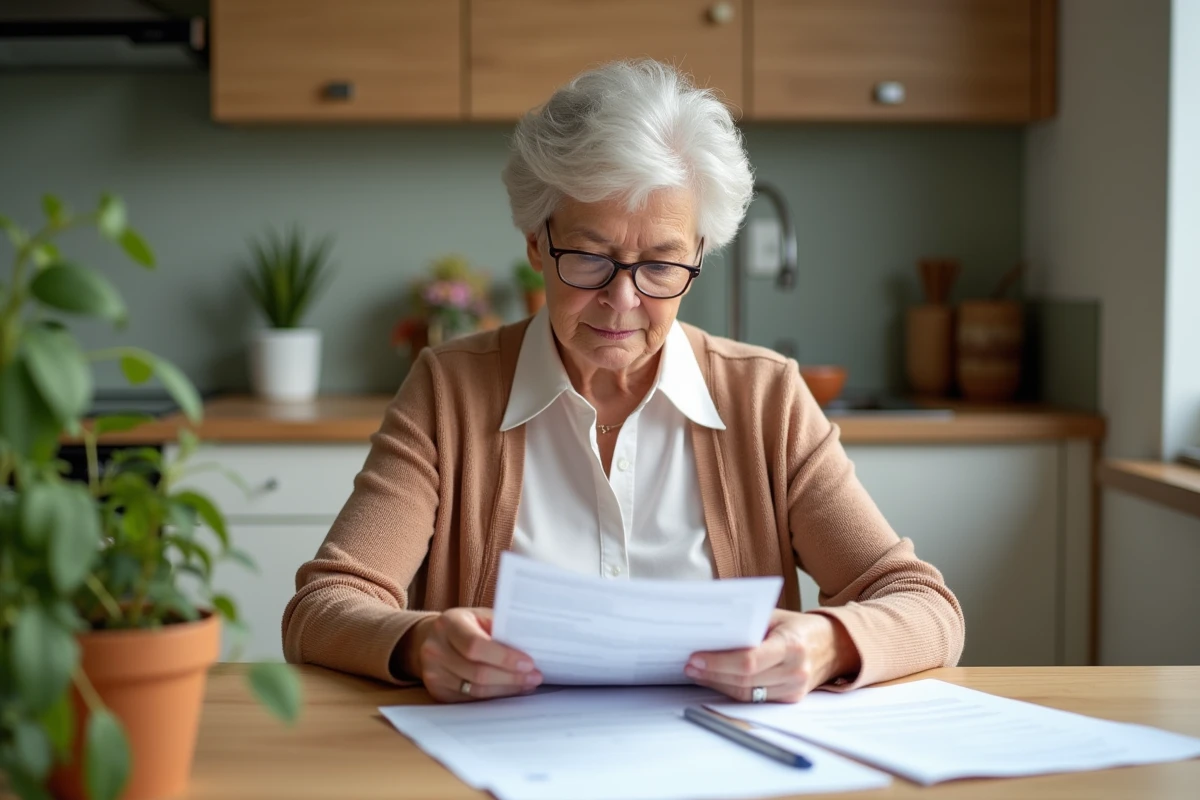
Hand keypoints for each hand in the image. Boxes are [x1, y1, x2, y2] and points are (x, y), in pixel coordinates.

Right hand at [400, 608, 543, 702]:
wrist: (433, 638)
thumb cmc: (466, 625)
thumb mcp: (481, 616)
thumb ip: (501, 628)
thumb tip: (532, 644)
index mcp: (448, 623)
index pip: (476, 645)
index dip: (504, 657)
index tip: (529, 663)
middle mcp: (435, 649)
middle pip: (477, 672)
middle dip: (511, 677)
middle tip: (535, 676)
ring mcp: (433, 673)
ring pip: (476, 690)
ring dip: (506, 689)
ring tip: (527, 684)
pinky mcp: (438, 692)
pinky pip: (470, 700)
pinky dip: (494, 697)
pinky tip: (510, 690)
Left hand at [684, 610, 859, 702]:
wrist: (832, 646)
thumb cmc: (796, 627)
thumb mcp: (774, 616)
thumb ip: (746, 624)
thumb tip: (708, 629)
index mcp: (791, 645)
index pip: (749, 660)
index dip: (718, 662)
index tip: (695, 657)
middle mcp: (795, 670)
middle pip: (744, 679)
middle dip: (712, 673)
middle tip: (690, 664)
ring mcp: (794, 689)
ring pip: (745, 693)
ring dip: (717, 684)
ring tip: (696, 672)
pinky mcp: (789, 700)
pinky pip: (754, 698)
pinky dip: (731, 690)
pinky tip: (716, 679)